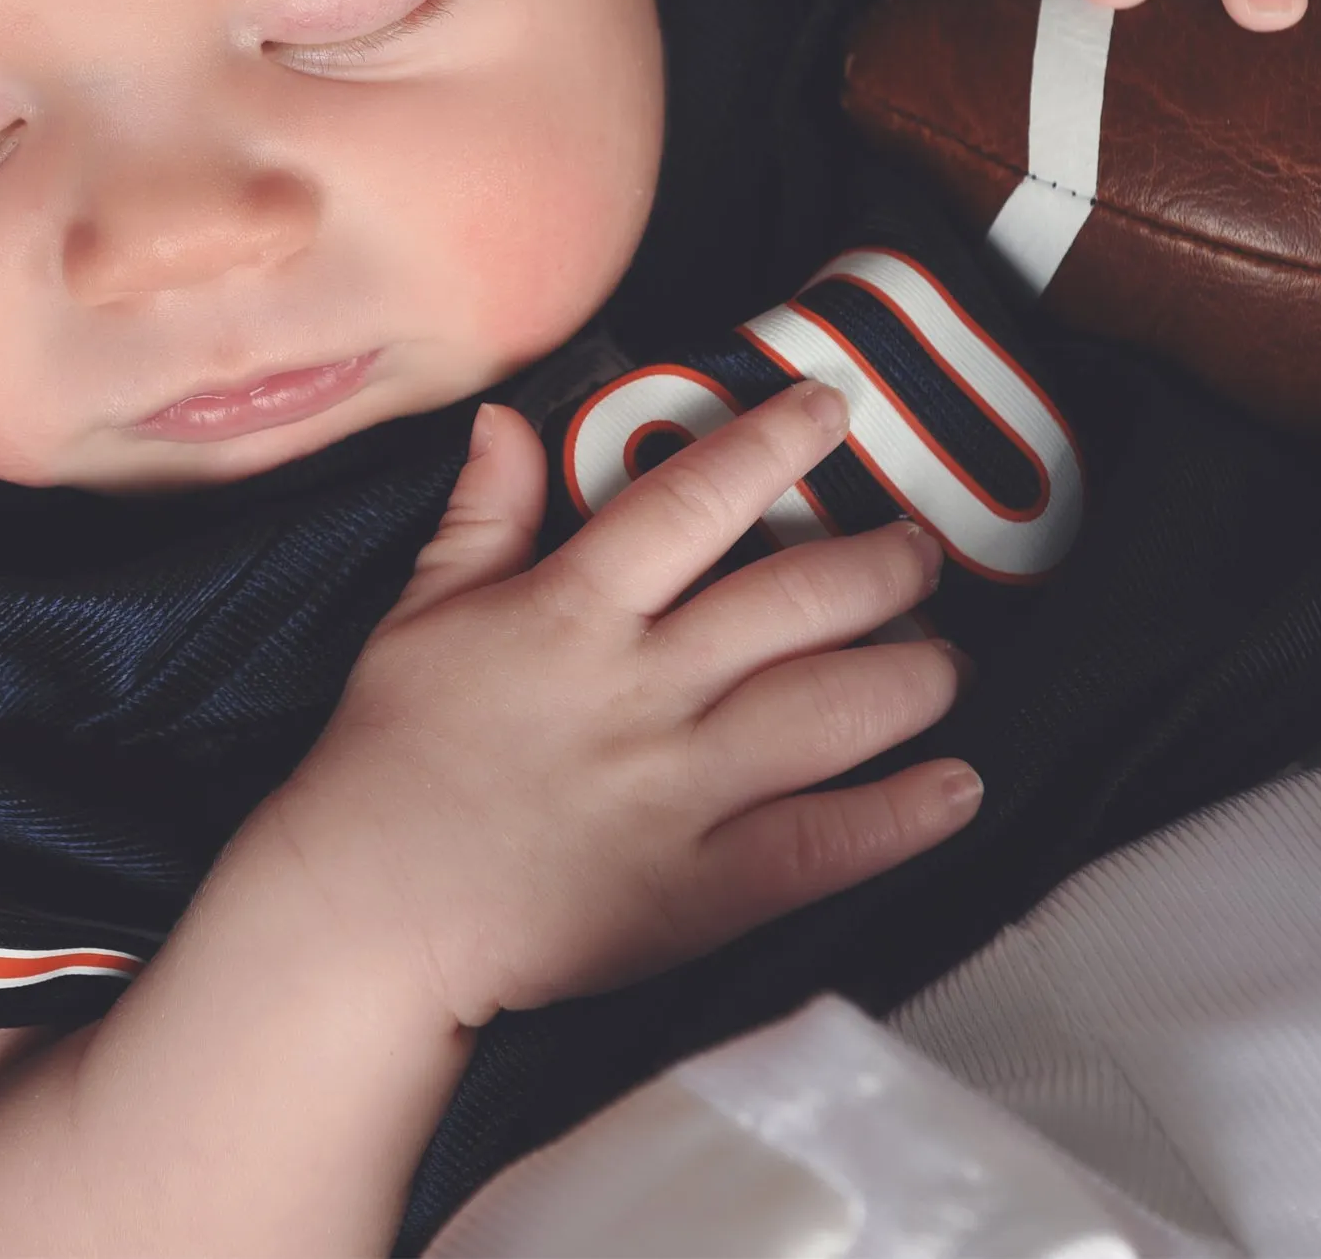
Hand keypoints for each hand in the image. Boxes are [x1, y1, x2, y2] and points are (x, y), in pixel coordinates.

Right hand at [252, 383, 974, 1031]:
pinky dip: (898, 817)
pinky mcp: (694, 890)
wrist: (366, 911)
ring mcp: (674, 792)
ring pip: (828, 711)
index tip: (831, 409)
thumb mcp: (417, 616)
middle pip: (793, 601)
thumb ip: (480, 516)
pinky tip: (954, 788)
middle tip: (921, 555)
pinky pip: (819, 845)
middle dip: (881, 567)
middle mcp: (639, 689)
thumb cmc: (388, 759)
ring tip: (948, 662)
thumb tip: (506, 419)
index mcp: (571, 611)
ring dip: (912, 680)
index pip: (691, 500)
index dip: (771, 444)